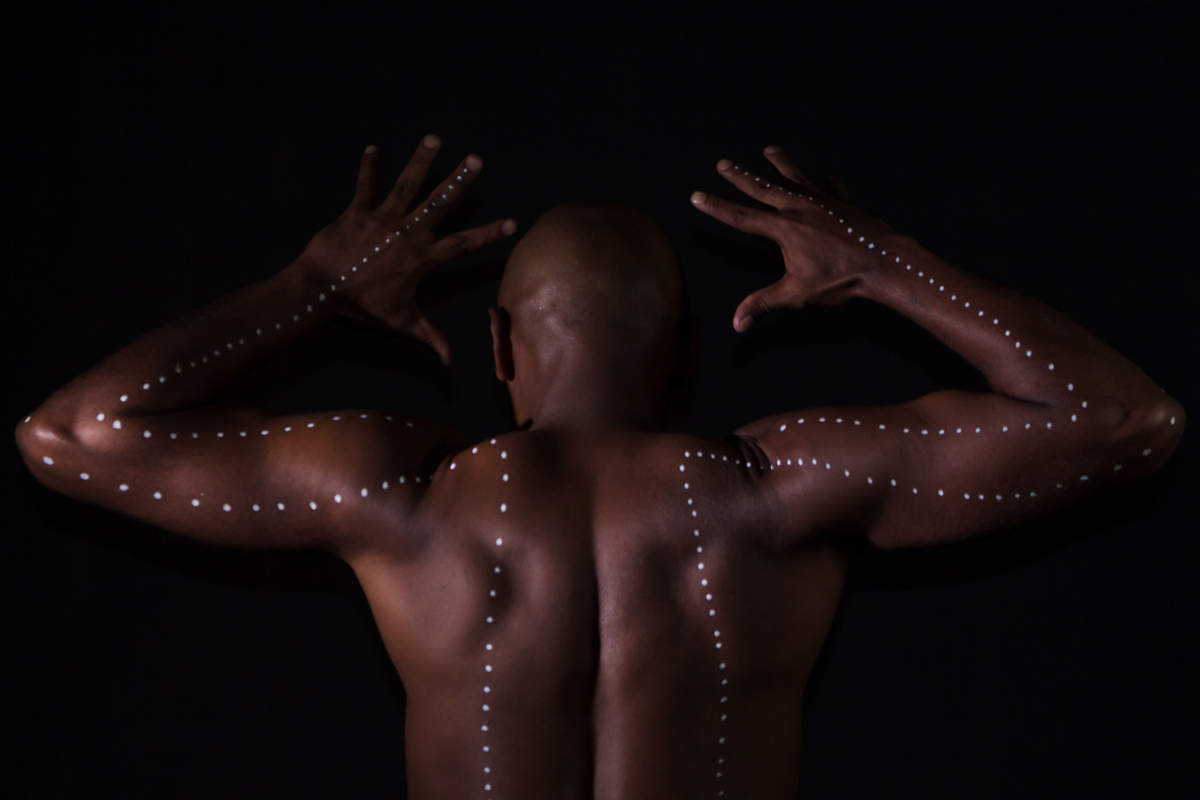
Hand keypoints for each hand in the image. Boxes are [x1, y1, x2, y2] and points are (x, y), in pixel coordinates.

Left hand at [294, 134, 516, 364]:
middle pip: (439, 202)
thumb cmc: (363, 308)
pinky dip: (369, 166)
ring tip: (434, 138)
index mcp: (421, 258)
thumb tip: (451, 362)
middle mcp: (406, 233)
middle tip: (476, 160)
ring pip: (407, 184)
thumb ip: (430, 337)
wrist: (322, 291)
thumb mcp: (401, 323)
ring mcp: (382, 218)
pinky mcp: (357, 211)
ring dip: (420, 160)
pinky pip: (365, 184)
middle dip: (459, 180)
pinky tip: (373, 149)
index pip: (463, 244)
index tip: (511, 222)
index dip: (489, 234)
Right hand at [690, 145, 892, 331]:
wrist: (883, 264)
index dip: (717, 207)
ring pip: (796, 179)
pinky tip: (829, 180)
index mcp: (784, 229)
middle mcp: (800, 209)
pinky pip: (833, 192)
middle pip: (763, 188)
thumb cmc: (841, 279)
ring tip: (770, 150)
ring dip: (782, 164)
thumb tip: (737, 323)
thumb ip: (764, 304)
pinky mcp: (844, 206)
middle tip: (724, 163)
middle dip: (741, 176)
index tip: (697, 196)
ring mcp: (823, 203)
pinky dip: (830, 187)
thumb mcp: (797, 294)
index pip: (741, 217)